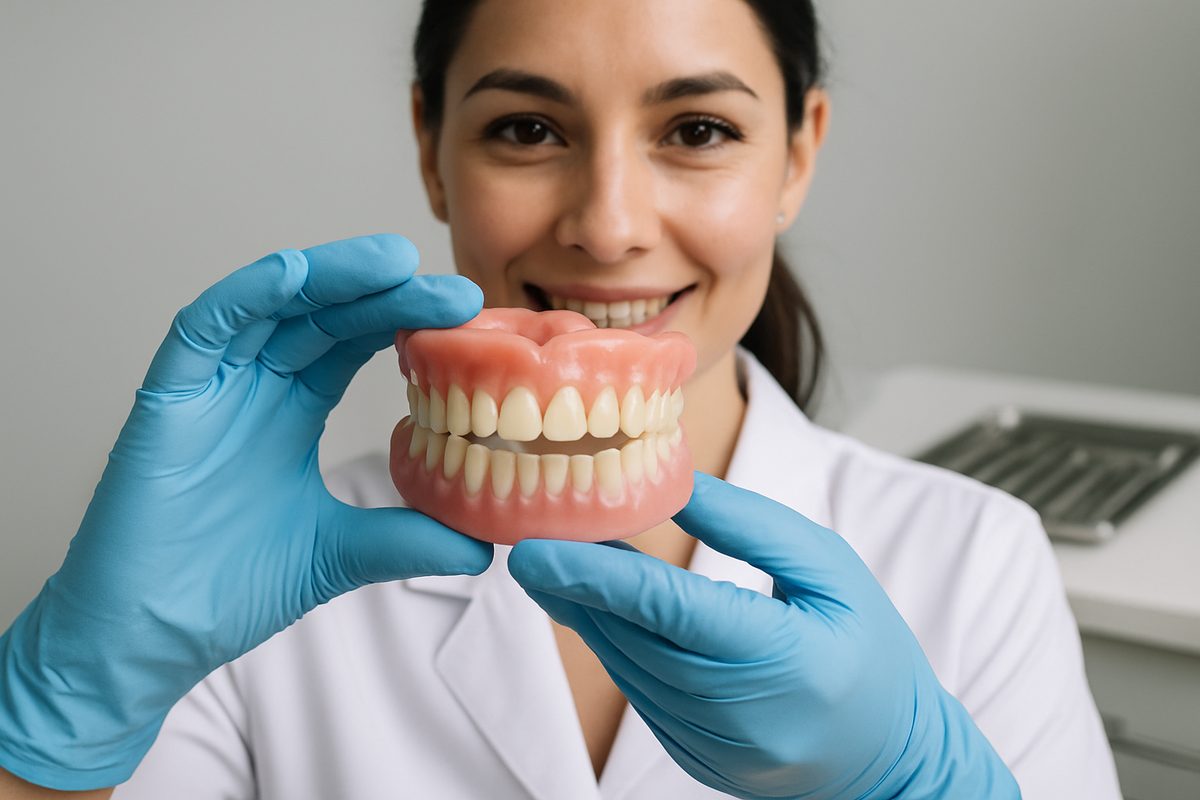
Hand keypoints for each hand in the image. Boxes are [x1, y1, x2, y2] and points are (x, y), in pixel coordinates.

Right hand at [0, 235, 492, 790]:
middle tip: (455, 290)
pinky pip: (204, 328)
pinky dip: (247, 295)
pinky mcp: (167, 399)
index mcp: (290, 411)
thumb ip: (406, 539)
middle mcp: (253, 387)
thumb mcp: (339, 554)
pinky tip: (296, 275)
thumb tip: (485, 543)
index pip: (355, 344)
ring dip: (332, 277)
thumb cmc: (225, 590)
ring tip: (395, 262)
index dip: (407, 321)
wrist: (148, 640)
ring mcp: (210, 388)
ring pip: (274, 306)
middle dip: (388, 295)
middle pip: (326, 317)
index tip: (467, 316)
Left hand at [509, 472, 1018, 798]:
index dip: (599, 578)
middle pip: (636, 639)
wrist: (893, 758)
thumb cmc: (870, 651)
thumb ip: (750, 528)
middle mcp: (744, 717)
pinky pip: (638, 693)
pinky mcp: (695, 759)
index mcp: (788, 661)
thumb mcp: (828, 570)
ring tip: (552, 561)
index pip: (675, 611)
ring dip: (585, 614)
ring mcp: (716, 748)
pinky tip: (594, 607)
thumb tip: (674, 483)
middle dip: (574, 587)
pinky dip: (613, 646)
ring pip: (627, 669)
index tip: (536, 548)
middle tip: (528, 536)